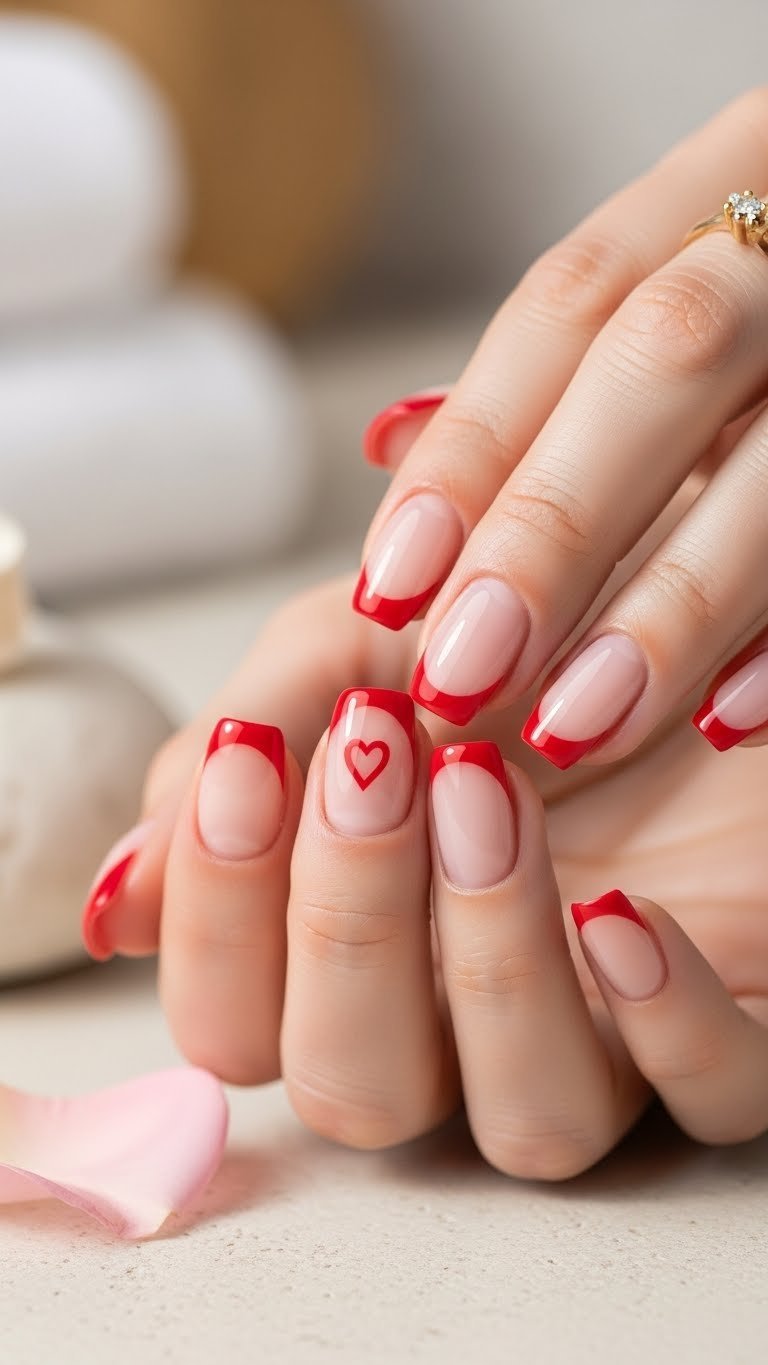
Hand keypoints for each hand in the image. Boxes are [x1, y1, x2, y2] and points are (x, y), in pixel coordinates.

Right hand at [81, 576, 767, 1175]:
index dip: (221, 917)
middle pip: (359, 1089)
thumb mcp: (353, 643)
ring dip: (494, 963)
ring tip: (486, 788)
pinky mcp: (722, 1023)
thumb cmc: (504, 626)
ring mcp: (598, 1033)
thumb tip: (127, 902)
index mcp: (351, 947)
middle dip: (349, 925)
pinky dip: (668, 1023)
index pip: (236, 1023)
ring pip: (531, 1122)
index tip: (248, 755)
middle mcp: (460, 1017)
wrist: (660, 581)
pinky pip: (711, 1097)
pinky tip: (623, 912)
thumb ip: (240, 752)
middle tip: (379, 754)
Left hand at [353, 89, 767, 765]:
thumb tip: (391, 444)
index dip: (472, 448)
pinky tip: (724, 721)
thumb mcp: (658, 321)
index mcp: (716, 196)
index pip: (570, 301)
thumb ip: (542, 389)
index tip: (389, 587)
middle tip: (459, 674)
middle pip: (663, 354)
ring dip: (669, 605)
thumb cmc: (756, 350)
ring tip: (574, 720)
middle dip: (552, 524)